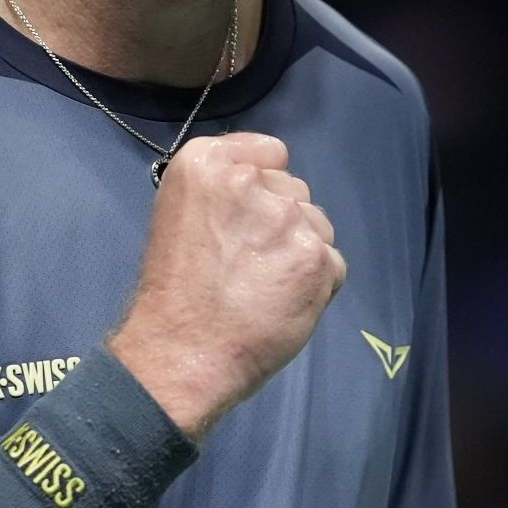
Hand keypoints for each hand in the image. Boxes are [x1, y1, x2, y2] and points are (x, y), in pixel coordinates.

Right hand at [108, 133, 345, 437]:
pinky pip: (333, 262)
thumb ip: (224, 191)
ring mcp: (287, 218)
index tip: (243, 217)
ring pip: (317, 223)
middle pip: (295, 189)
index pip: (270, 152)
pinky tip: (283, 303)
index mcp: (204, 162)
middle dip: (280, 219)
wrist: (180, 355)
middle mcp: (250, 180)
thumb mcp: (179, 213)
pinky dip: (316, 283)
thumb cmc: (174, 291)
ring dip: (301, 249)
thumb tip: (263, 188)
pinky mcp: (317, 258)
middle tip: (247, 261)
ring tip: (264, 285)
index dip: (261, 187)